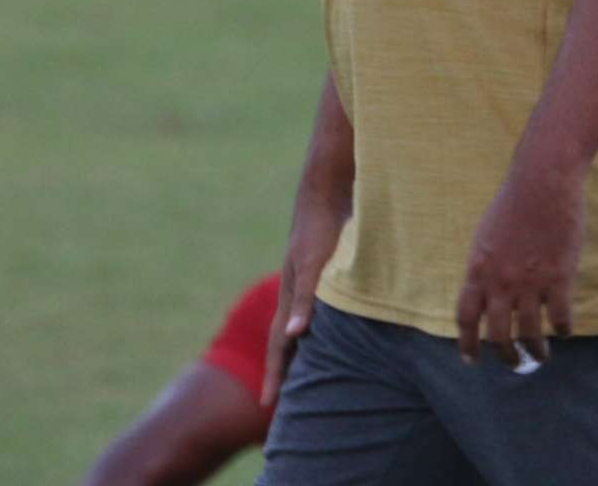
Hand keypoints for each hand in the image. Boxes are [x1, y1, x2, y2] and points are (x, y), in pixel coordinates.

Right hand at [259, 185, 348, 409]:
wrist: (328, 191)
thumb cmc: (322, 229)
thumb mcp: (314, 266)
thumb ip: (306, 299)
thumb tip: (294, 336)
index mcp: (290, 299)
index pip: (279, 347)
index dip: (275, 376)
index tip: (266, 406)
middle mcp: (296, 295)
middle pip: (287, 343)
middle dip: (285, 372)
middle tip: (282, 403)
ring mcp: (308, 285)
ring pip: (301, 328)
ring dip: (301, 353)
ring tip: (306, 376)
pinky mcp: (324, 274)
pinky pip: (317, 311)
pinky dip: (319, 330)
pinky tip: (330, 334)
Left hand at [455, 165, 582, 366]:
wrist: (542, 184)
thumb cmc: (513, 204)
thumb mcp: (485, 237)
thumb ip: (484, 268)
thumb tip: (486, 292)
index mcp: (478, 270)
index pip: (466, 317)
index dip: (467, 344)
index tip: (472, 360)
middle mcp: (500, 282)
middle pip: (497, 335)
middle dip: (504, 356)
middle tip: (512, 362)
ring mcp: (530, 283)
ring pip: (529, 333)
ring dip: (534, 350)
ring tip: (540, 356)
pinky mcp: (559, 278)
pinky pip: (560, 318)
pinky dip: (562, 330)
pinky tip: (563, 332)